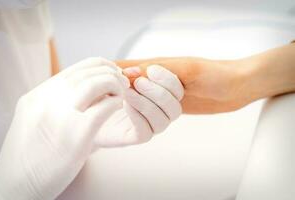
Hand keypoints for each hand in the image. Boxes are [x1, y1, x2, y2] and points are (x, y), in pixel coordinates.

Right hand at [0, 58, 128, 199]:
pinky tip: (118, 107)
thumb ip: (54, 100)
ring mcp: (62, 115)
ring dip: (115, 86)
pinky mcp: (78, 133)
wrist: (19, 183)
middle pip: (89, 73)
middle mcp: (48, 100)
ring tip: (122, 94)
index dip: (100, 65)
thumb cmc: (32, 153)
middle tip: (122, 82)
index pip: (77, 68)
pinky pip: (106, 107)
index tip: (111, 72)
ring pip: (97, 83)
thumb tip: (83, 87)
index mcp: (39, 95)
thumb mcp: (35, 118)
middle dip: (111, 74)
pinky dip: (116, 103)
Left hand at [94, 64, 183, 146]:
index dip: (168, 79)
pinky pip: (145, 131)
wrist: (93, 110)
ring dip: (146, 103)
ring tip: (128, 92)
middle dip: (158, 92)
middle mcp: (162, 114)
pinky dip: (137, 116)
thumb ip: (132, 73)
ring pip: (162, 121)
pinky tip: (125, 104)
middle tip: (139, 82)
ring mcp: (152, 127)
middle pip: (174, 108)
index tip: (151, 70)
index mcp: (164, 97)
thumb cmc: (110, 91)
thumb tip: (138, 72)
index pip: (177, 91)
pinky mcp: (138, 137)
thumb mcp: (122, 77)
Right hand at [117, 44, 294, 113]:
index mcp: (157, 65)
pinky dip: (152, 112)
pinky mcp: (171, 104)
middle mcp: (157, 78)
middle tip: (126, 98)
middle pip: (131, 85)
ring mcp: (164, 92)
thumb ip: (158, 70)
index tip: (104, 89)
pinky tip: (148, 114)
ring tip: (142, 104)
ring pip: (144, 100)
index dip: (112, 76)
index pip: (124, 68)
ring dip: (146, 104)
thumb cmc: (215, 73)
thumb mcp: (187, 69)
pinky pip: (155, 110)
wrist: (236, 86)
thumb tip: (127, 73)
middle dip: (130, 93)